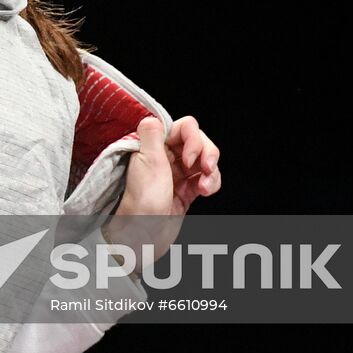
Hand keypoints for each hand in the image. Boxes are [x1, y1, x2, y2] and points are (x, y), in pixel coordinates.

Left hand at [104, 115, 221, 266]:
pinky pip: (206, 178)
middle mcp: (165, 157)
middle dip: (207, 153)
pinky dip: (211, 182)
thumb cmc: (142, 202)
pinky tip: (205, 191)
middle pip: (199, 142)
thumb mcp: (146, 162)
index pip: (184, 128)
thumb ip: (152, 135)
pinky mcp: (186, 191)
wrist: (142, 236)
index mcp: (153, 145)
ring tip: (204, 186)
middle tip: (203, 169)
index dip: (193, 139)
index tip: (188, 158)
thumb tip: (154, 117)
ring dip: (211, 170)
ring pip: (205, 160)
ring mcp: (177, 174)